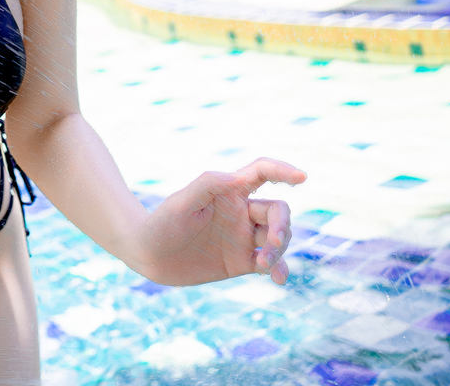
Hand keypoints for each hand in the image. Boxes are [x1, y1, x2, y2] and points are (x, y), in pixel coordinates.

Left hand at [141, 158, 306, 286]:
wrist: (148, 254)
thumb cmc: (161, 222)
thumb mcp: (182, 202)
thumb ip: (209, 185)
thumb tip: (239, 178)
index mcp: (228, 190)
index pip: (262, 173)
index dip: (283, 170)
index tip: (302, 177)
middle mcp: (240, 211)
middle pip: (277, 211)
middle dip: (282, 225)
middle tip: (271, 242)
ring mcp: (243, 237)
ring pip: (278, 238)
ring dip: (279, 249)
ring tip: (262, 263)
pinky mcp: (242, 262)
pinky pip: (270, 263)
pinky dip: (280, 269)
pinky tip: (279, 278)